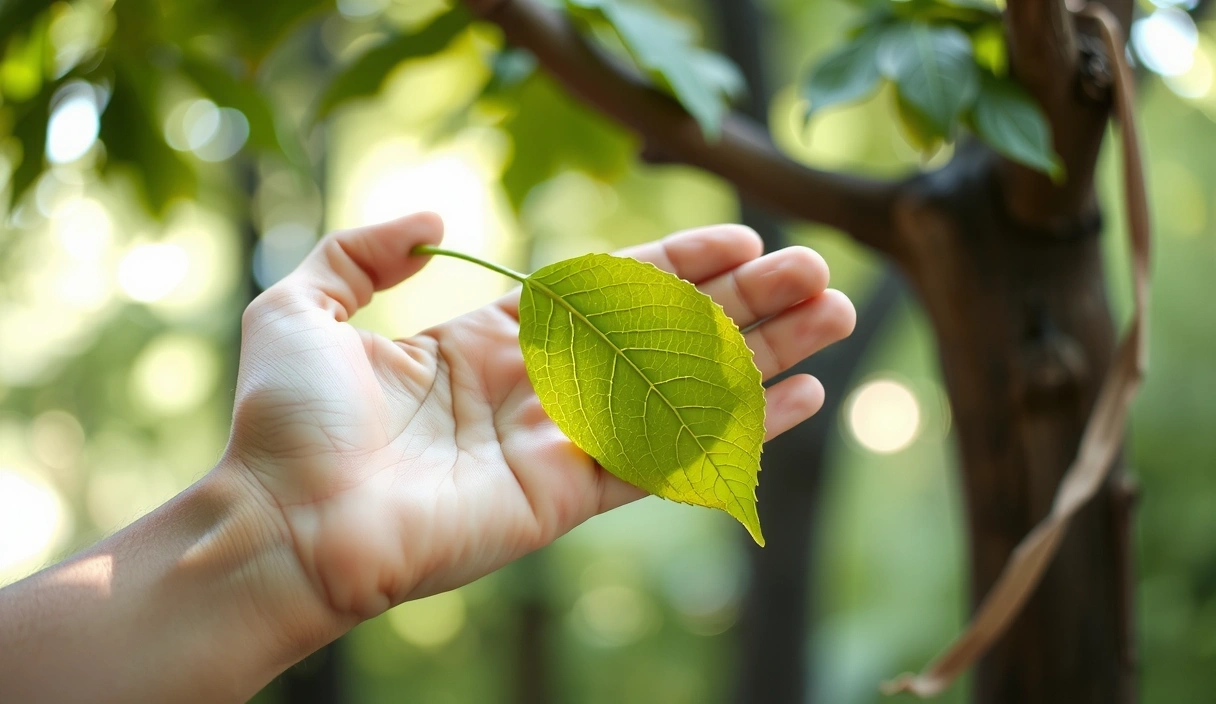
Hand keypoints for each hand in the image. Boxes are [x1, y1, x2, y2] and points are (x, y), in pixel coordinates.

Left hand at [222, 212, 854, 623]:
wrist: (281, 521)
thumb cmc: (285, 420)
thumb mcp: (302, 304)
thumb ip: (364, 252)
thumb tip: (434, 217)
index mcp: (487, 340)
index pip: (603, 291)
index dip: (673, 263)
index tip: (738, 236)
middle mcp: (538, 390)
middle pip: (662, 336)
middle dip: (743, 304)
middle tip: (818, 274)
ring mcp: (560, 446)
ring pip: (682, 391)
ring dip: (764, 354)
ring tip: (835, 317)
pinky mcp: (569, 500)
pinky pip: (667, 457)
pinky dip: (738, 431)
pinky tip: (802, 397)